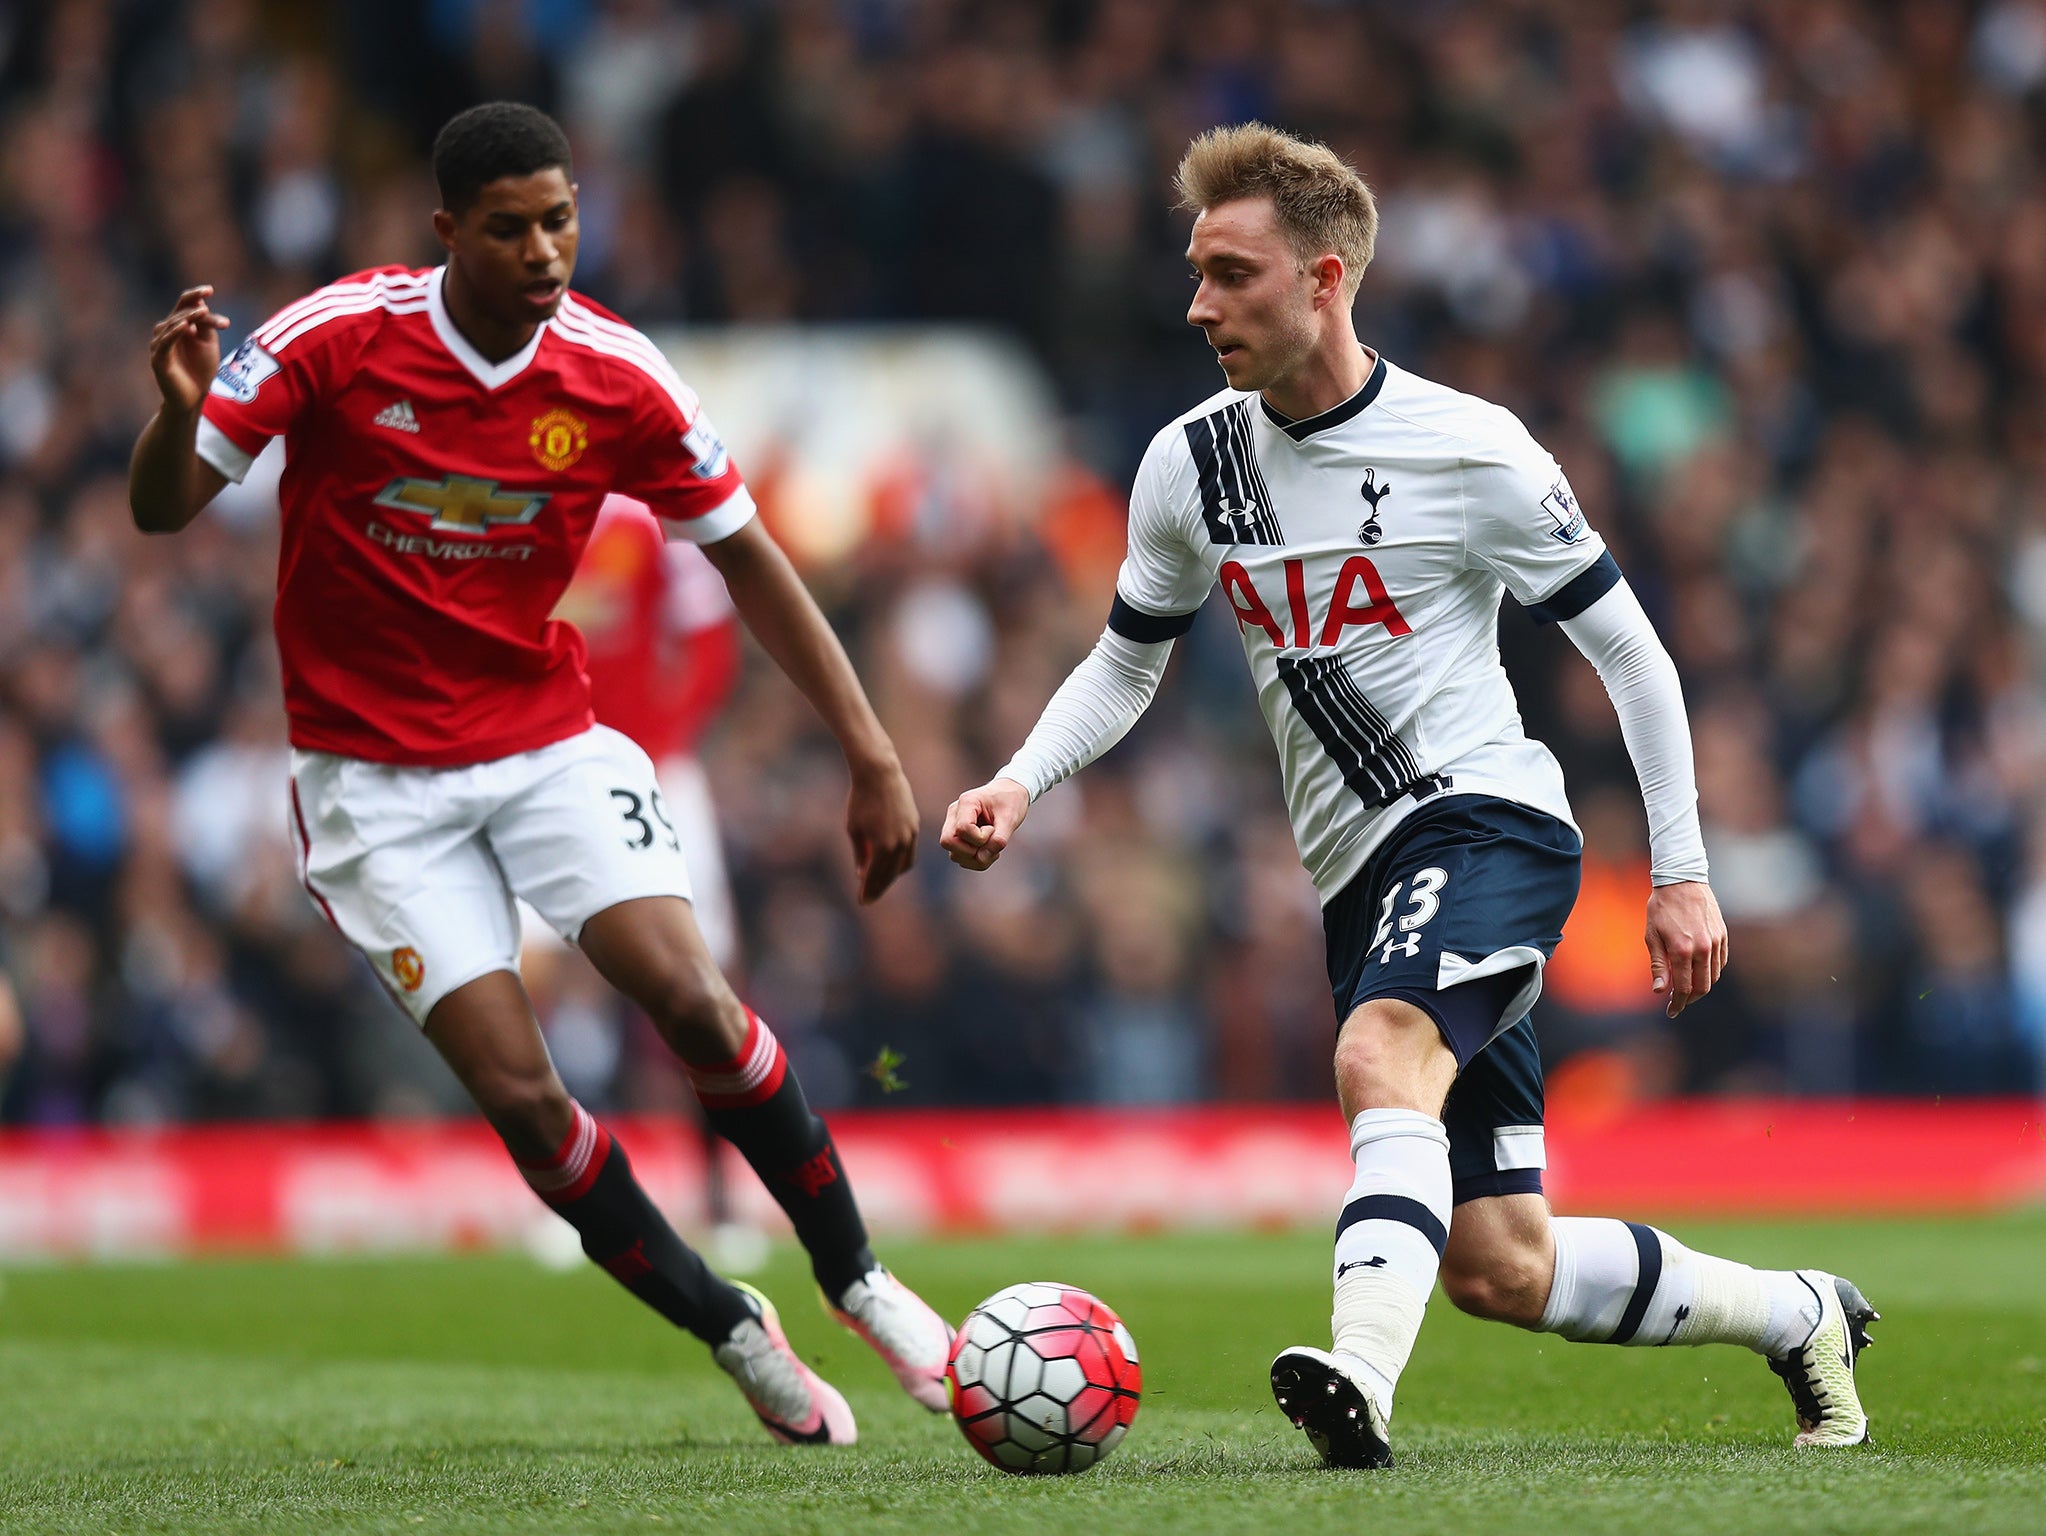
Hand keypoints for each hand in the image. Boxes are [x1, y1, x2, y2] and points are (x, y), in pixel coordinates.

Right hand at [149, 286, 229, 413]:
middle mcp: (166, 332)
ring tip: (202, 312)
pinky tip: (185, 326)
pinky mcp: (158, 359)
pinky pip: (166, 342)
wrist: (193, 398)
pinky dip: (175, 332)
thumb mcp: (208, 344)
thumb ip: (205, 326)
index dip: (195, 295)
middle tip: (217, 317)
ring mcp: (160, 345)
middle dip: (200, 314)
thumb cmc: (200, 370)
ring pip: (172, 325)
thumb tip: (202, 306)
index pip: (184, 304)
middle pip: (181, 313)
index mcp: (178, 326)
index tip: (210, 289)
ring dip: (187, 318)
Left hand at [847, 755, 917, 903]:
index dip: (868, 891)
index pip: (876, 878)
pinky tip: (889, 863)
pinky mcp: (914, 826)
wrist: (880, 773)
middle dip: (879, 887)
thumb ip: (859, 854)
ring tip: (879, 881)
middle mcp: (900, 844)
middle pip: (891, 875)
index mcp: (882, 847)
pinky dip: (899, 861)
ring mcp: (910, 835)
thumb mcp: (854, 829)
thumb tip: (861, 875)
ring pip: (904, 865)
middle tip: (868, 897)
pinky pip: (909, 852)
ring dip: (891, 876)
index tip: (862, 902)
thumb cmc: (860, 800)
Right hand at [940, 778, 1030, 871]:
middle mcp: (955, 813)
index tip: (994, 829)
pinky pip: (959, 857)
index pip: (962, 829)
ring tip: (993, 847)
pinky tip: (989, 850)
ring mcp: (953, 825)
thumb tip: (981, 859)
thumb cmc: (1011, 801)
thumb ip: (999, 840)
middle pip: (947, 842)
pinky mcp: (958, 836)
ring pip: (953, 853)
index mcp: (967, 802)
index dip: (980, 838)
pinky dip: (975, 860)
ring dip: (975, 858)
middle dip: (971, 851)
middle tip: (990, 843)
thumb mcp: (1011, 818)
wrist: (1010, 792)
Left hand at [1644, 880, 1727, 1018]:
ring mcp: (1716, 942)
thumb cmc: (1661, 908)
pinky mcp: (1723, 935)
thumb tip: (1659, 991)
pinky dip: (1711, 972)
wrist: (1681, 880)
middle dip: (1689, 999)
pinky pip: (1721, 962)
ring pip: (1713, 976)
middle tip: (1677, 1002)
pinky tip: (1699, 972)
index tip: (1670, 1011)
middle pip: (1702, 987)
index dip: (1677, 1003)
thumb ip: (1657, 965)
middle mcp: (1703, 948)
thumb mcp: (1651, 935)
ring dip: (1701, 987)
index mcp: (1682, 950)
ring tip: (1686, 988)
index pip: (1683, 988)